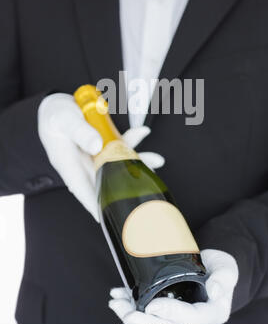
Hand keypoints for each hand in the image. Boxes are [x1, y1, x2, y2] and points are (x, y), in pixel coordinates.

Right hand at [38, 93, 164, 221]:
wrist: (57, 105)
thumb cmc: (55, 115)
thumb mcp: (63, 120)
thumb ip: (80, 132)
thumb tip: (97, 145)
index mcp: (69, 165)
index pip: (85, 191)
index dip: (99, 205)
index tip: (113, 217)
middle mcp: (83, 164)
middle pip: (108, 180)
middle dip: (129, 184)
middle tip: (150, 185)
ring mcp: (94, 155)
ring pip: (118, 164)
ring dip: (137, 161)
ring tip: (157, 160)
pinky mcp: (103, 145)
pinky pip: (120, 146)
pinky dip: (132, 140)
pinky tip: (143, 132)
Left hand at [109, 249, 238, 323]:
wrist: (213, 266)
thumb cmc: (220, 267)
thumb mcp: (227, 269)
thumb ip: (223, 278)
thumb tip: (215, 290)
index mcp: (210, 315)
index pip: (190, 320)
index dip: (170, 314)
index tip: (152, 306)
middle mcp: (193, 321)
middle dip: (144, 323)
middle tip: (127, 312)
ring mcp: (177, 317)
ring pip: (153, 323)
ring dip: (131, 315)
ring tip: (116, 303)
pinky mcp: (165, 309)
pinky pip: (147, 312)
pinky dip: (130, 304)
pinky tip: (118, 297)